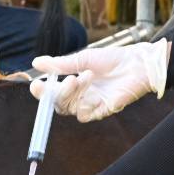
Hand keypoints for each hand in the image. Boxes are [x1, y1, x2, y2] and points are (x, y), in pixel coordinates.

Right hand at [32, 40, 171, 121]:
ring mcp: (92, 104)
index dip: (42, 92)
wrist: (137, 61)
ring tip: (86, 75)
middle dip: (55, 94)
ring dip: (73, 93)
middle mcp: (81, 97)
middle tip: (64, 79)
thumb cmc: (113, 59)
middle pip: (58, 105)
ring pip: (70, 109)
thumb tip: (35, 63)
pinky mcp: (104, 110)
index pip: (52, 94)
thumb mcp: (83, 59)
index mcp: (74, 84)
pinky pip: (86, 115)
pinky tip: (92, 88)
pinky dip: (85, 104)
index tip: (36, 84)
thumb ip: (60, 64)